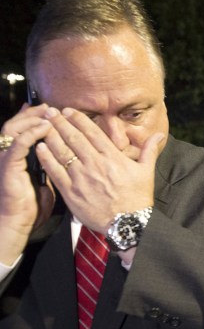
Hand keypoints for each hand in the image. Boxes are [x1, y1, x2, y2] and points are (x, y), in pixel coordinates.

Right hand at [0, 103, 54, 263]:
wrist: (18, 220)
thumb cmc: (34, 202)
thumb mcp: (47, 179)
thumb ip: (54, 164)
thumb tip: (72, 154)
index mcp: (20, 155)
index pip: (27, 129)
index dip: (39, 118)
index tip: (57, 112)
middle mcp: (10, 153)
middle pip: (20, 123)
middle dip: (36, 114)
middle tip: (53, 108)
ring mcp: (7, 157)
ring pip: (16, 128)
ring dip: (33, 119)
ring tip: (49, 114)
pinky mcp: (8, 165)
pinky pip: (19, 144)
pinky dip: (31, 133)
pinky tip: (44, 128)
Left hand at [36, 107, 163, 233]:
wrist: (128, 223)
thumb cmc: (138, 197)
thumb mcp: (147, 171)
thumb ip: (149, 150)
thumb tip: (161, 134)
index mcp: (112, 157)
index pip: (92, 132)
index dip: (78, 119)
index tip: (68, 110)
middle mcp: (95, 164)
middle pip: (74, 138)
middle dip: (60, 122)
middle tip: (49, 112)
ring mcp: (81, 178)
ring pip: (62, 151)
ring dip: (51, 136)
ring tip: (42, 125)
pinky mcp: (71, 192)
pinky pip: (55, 171)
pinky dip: (46, 158)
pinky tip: (40, 148)